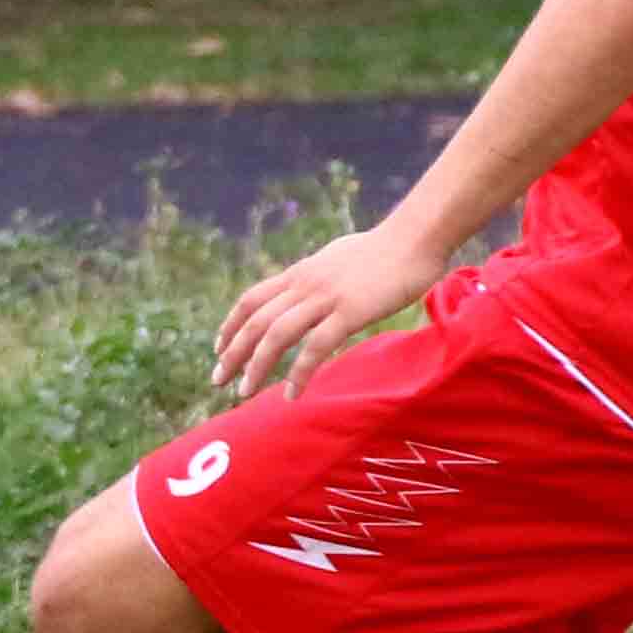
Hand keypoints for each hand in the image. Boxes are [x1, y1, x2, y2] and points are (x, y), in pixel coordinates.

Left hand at [210, 225, 449, 403]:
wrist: (415, 237)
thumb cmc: (384, 250)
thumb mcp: (336, 259)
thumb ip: (317, 277)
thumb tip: (308, 288)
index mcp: (300, 273)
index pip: (251, 300)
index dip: (230, 325)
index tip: (218, 348)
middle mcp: (304, 285)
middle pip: (255, 321)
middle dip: (232, 353)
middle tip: (217, 379)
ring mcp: (326, 298)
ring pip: (277, 335)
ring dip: (256, 366)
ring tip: (243, 392)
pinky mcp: (351, 312)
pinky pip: (316, 347)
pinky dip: (299, 373)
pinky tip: (291, 394)